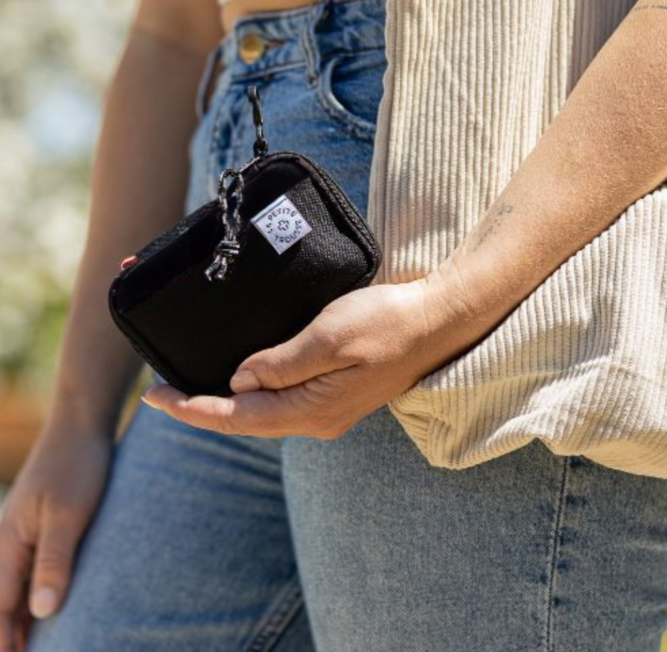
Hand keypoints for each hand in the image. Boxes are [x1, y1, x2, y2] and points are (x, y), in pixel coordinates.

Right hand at [0, 413, 112, 650]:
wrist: (81, 427)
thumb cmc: (78, 466)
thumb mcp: (70, 513)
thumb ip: (55, 559)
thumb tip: (43, 612)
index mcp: (8, 544)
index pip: (1, 607)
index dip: (7, 642)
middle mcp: (8, 544)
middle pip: (1, 603)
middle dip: (8, 636)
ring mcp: (21, 537)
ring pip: (13, 591)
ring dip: (18, 621)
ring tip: (27, 650)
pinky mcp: (39, 530)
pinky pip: (28, 574)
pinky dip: (30, 598)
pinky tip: (42, 615)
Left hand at [141, 276, 462, 438]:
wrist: (436, 322)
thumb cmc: (387, 323)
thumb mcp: (330, 336)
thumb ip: (282, 363)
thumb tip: (239, 382)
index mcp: (313, 409)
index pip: (238, 417)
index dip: (193, 409)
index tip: (154, 398)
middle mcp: (318, 419)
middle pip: (247, 422)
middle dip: (202, 410)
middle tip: (162, 393)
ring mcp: (329, 410)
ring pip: (263, 414)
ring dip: (225, 404)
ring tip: (191, 389)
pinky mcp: (336, 395)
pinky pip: (283, 403)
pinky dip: (253, 396)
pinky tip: (241, 382)